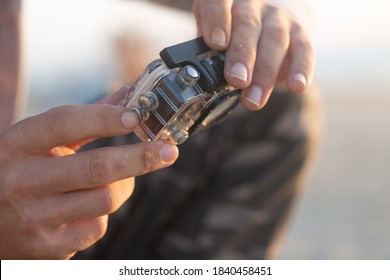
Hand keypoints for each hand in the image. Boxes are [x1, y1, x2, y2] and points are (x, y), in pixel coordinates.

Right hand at [0, 89, 178, 258]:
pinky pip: (96, 227)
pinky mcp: (47, 246)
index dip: (104, 118)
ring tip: (122, 181)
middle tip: (169, 150)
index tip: (136, 116)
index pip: (65, 123)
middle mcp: (22, 181)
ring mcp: (34, 217)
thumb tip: (127, 95)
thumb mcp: (39, 141)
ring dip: (124, 187)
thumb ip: (84, 119)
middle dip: (141, 157)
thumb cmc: (20, 171)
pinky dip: (103, 215)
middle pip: (96, 167)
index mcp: (18, 145)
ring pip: (104, 199)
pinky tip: (90, 208)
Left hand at [192, 0, 313, 109]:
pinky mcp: (300, 32)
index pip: (219, 2)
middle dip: (242, 55)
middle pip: (248, 25)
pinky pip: (304, 49)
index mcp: (227, 1)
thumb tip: (198, 77)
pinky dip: (301, 69)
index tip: (215, 43)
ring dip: (265, 72)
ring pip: (275, 39)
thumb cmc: (235, 26)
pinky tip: (297, 86)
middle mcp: (254, 4)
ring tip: (253, 99)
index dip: (217, 20)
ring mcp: (279, 16)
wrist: (274, 11)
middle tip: (236, 80)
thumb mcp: (215, 29)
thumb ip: (206, 47)